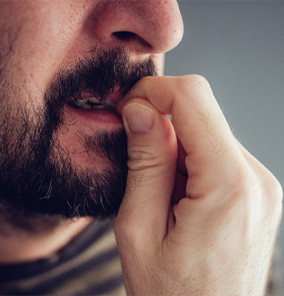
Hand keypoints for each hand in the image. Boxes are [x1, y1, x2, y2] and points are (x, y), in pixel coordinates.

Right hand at [114, 75, 282, 295]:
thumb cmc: (170, 295)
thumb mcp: (139, 228)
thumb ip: (144, 162)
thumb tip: (140, 110)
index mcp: (229, 186)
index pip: (194, 98)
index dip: (155, 91)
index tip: (128, 106)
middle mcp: (255, 179)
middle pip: (202, 112)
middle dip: (161, 120)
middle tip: (135, 152)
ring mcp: (260, 185)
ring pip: (207, 132)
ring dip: (174, 146)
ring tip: (158, 190)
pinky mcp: (254, 191)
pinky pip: (216, 154)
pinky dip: (189, 161)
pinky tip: (176, 195)